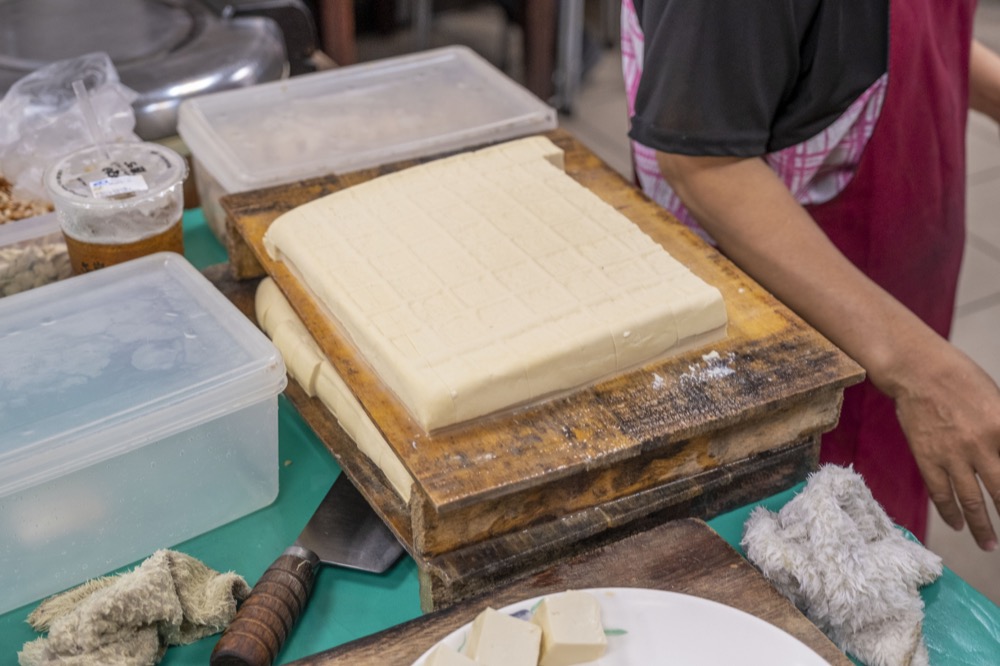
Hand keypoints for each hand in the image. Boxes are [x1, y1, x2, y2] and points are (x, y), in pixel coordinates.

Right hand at [891, 340, 999, 550]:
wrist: (917, 371)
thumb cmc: (960, 378)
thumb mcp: (997, 401)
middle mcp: (980, 447)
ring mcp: (952, 456)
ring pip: (972, 500)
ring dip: (982, 526)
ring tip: (990, 544)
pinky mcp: (927, 458)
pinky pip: (941, 492)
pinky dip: (950, 511)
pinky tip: (957, 525)